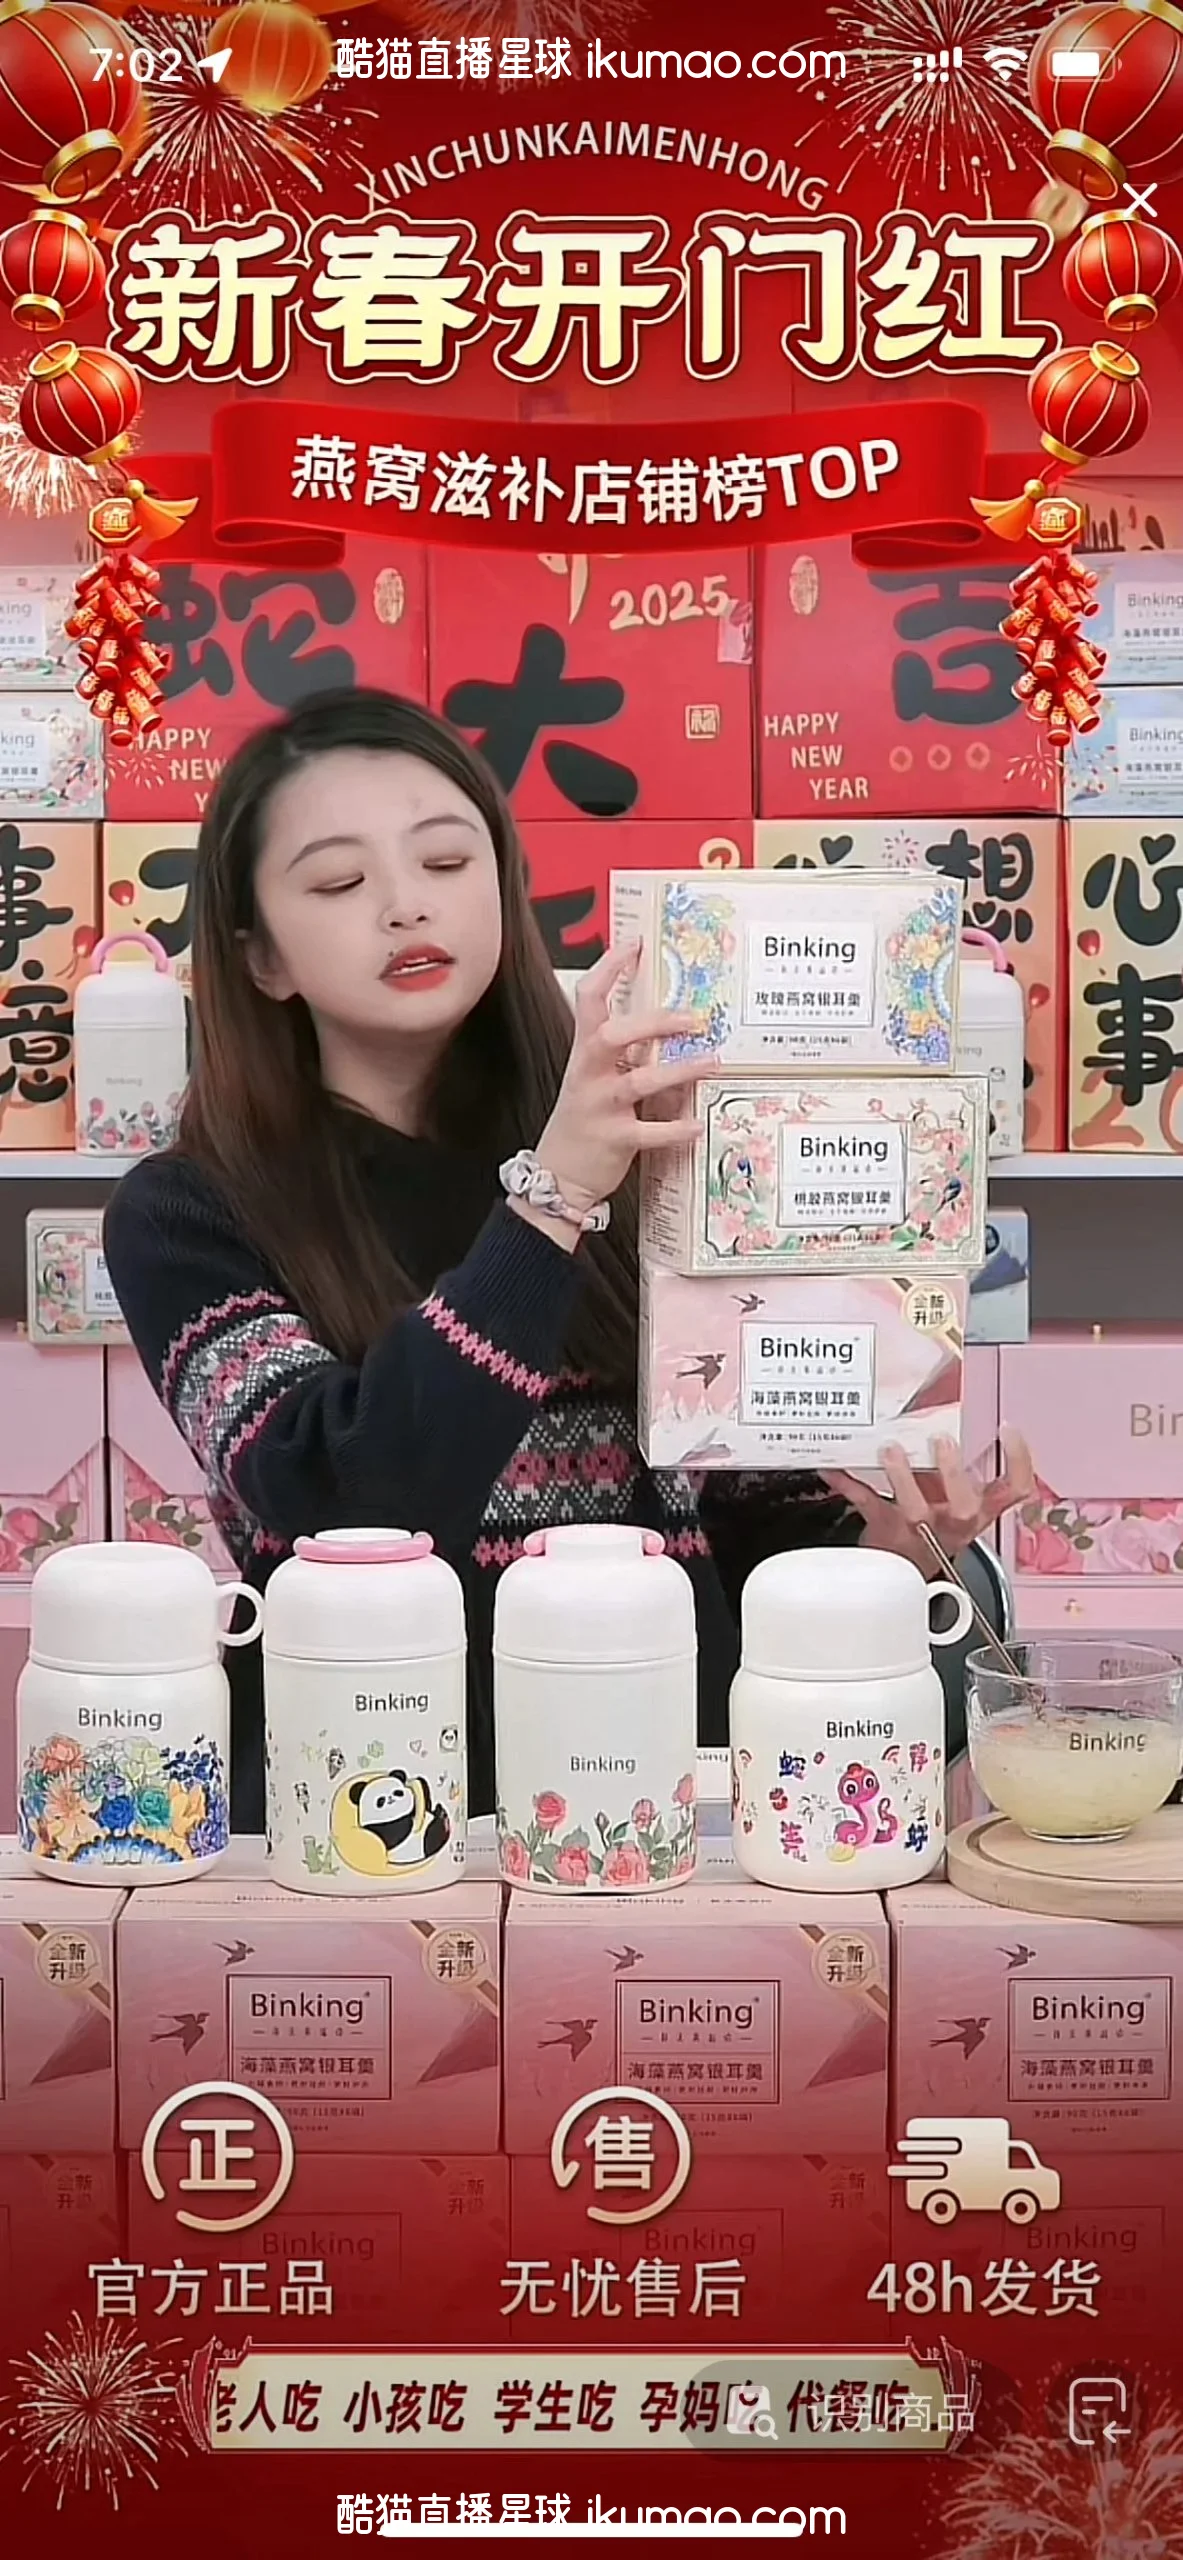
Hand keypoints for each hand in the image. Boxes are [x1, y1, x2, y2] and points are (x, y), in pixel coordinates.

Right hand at [529, 941, 710, 1220]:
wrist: (557, 1175)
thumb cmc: (584, 1118)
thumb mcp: (593, 1076)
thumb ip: (621, 1049)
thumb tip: (662, 1018)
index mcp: (585, 1052)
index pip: (589, 998)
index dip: (610, 968)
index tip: (636, 943)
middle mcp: (589, 1074)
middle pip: (614, 1034)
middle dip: (654, 1022)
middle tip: (694, 1017)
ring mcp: (600, 1106)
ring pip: (639, 1082)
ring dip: (679, 1070)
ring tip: (713, 1062)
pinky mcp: (613, 1139)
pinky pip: (648, 1132)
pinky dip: (675, 1128)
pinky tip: (697, 1123)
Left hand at [821, 1428, 1034, 1574]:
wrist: (901, 1564)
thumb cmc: (933, 1519)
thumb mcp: (954, 1494)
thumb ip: (957, 1461)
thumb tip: (946, 1404)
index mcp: (979, 1509)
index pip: (1015, 1489)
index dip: (1018, 1461)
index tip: (1007, 1430)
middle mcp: (955, 1520)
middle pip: (965, 1505)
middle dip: (954, 1473)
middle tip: (943, 1442)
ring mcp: (921, 1527)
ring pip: (916, 1508)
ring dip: (903, 1477)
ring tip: (890, 1450)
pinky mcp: (886, 1528)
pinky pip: (867, 1503)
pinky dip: (848, 1483)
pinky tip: (835, 1469)